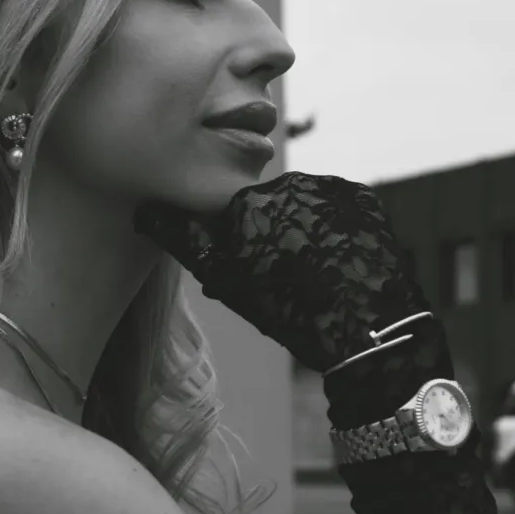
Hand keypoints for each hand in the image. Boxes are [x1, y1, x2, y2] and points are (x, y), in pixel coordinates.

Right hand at [133, 171, 431, 374]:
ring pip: (299, 204)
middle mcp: (287, 182)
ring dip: (299, 227)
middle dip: (264, 232)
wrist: (370, 331)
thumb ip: (184, 241)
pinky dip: (331, 225)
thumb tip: (144, 211)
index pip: (225, 213)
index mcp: (247, 202)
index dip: (229, 245)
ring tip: (313, 272)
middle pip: (263, 205)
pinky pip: (334, 204)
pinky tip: (336, 260)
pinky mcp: (363, 196)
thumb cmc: (290, 311)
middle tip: (277, 277)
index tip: (242, 273)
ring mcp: (329, 186)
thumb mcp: (228, 283)